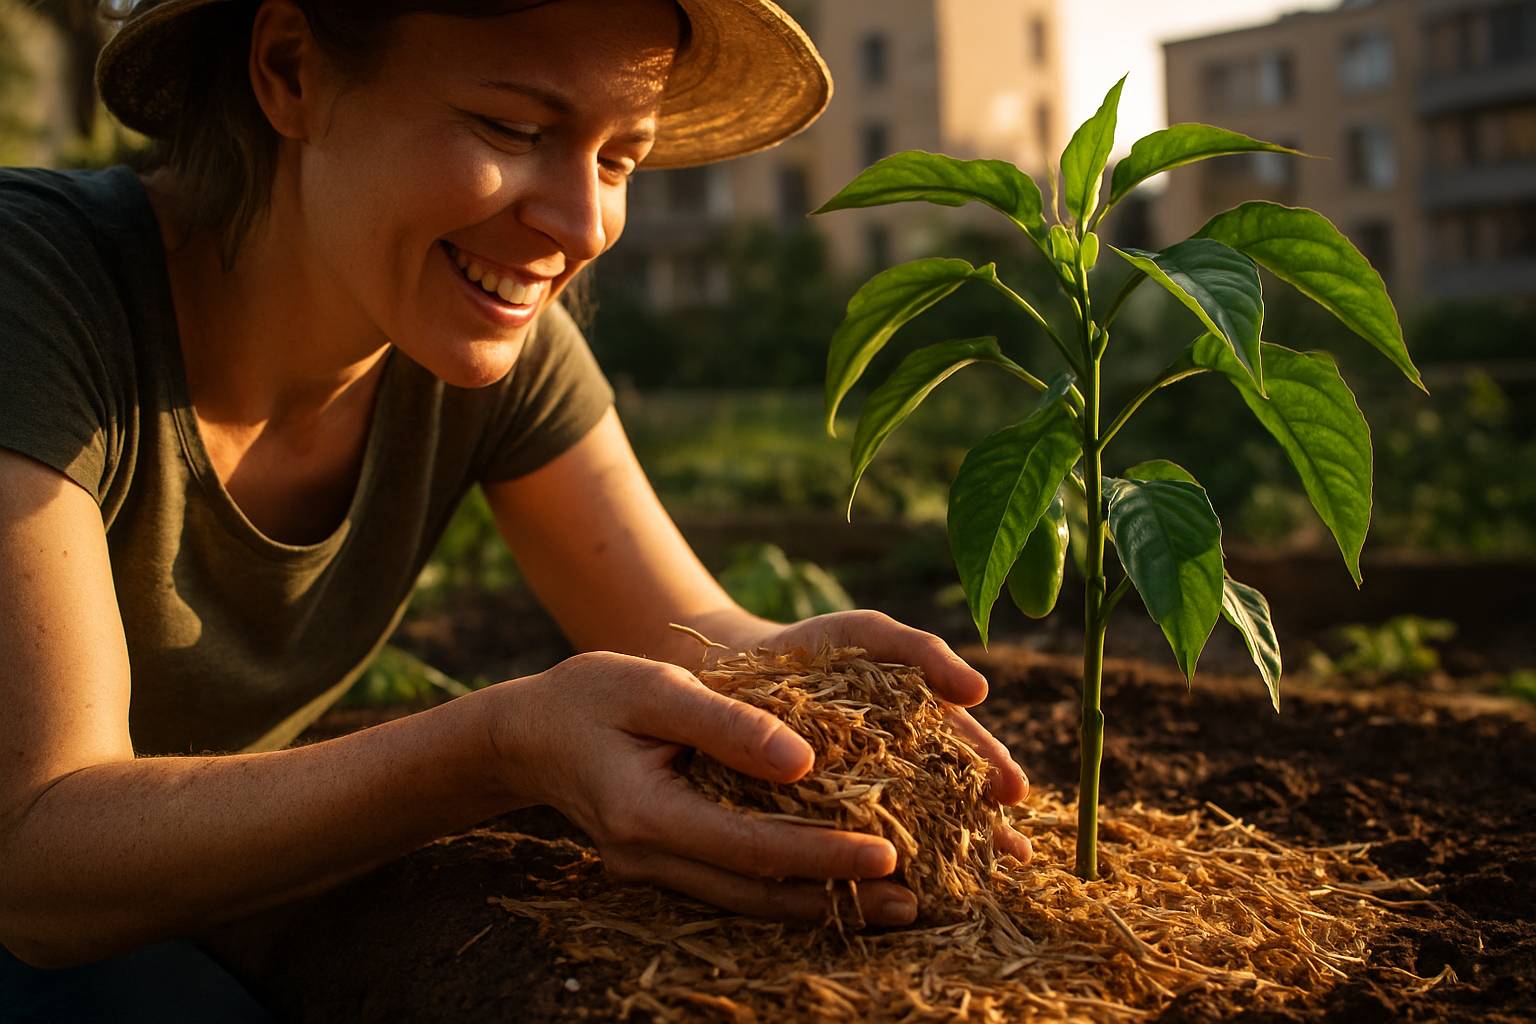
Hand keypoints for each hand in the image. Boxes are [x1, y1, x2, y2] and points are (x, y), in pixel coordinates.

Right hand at [490, 651, 920, 925]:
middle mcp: (647, 858)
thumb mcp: (654, 688)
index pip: (751, 848)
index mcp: (645, 813)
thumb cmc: (590, 695)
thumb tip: (805, 759)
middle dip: (837, 897)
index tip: (888, 854)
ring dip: (820, 904)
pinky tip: (836, 884)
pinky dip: (788, 887)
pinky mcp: (664, 866)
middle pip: (757, 893)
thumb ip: (727, 723)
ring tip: (893, 904)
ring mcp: (652, 871)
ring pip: (748, 902)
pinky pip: (735, 886)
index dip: (822, 854)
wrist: (527, 734)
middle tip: (913, 900)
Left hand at [742, 609, 1032, 862]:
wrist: (737, 665)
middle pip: (950, 802)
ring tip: (969, 881)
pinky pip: (850, 844)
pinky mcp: (816, 821)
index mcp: (921, 726)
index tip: (1015, 791)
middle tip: (1013, 854)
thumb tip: (981, 691)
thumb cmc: (816, 646)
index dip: (993, 770)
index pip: (967, 751)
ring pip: (909, 831)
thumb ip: (924, 653)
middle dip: (984, 828)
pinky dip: (875, 865)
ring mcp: (861, 798)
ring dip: (941, 857)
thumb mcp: (872, 634)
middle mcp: (899, 769)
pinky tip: (893, 887)